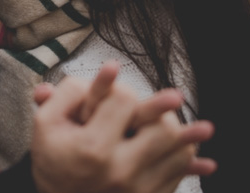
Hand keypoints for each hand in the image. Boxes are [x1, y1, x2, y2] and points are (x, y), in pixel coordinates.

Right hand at [29, 68, 215, 192]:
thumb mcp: (45, 124)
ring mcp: (136, 189)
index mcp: (93, 147)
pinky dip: (188, 169)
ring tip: (204, 129)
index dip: (118, 88)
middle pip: (163, 129)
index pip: (124, 100)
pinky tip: (204, 163)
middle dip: (165, 111)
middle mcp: (119, 170)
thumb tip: (111, 68)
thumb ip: (67, 93)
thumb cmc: (52, 159)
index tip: (118, 89)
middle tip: (175, 97)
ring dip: (187, 138)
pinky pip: (176, 181)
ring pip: (178, 155)